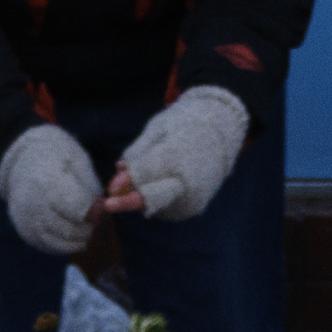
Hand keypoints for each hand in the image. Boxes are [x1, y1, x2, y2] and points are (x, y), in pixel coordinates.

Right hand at [0, 118, 107, 258]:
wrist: (24, 161)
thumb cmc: (58, 158)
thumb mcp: (78, 160)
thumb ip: (91, 186)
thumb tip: (101, 213)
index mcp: (48, 182)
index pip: (78, 208)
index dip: (96, 211)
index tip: (101, 206)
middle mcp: (33, 203)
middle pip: (70, 228)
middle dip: (88, 227)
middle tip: (95, 220)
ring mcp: (26, 220)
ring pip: (58, 242)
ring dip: (77, 239)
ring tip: (86, 229)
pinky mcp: (25, 231)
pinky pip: (48, 246)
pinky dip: (64, 244)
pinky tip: (73, 236)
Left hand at [110, 77, 248, 220]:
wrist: (223, 133)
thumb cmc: (185, 124)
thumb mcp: (159, 129)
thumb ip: (138, 151)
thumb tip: (118, 169)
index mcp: (178, 158)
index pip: (145, 175)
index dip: (125, 182)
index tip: (110, 188)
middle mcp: (186, 183)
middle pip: (152, 199)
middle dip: (128, 202)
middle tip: (109, 204)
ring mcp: (191, 198)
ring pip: (155, 204)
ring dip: (141, 195)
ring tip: (143, 177)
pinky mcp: (192, 208)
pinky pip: (165, 206)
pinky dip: (155, 198)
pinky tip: (158, 182)